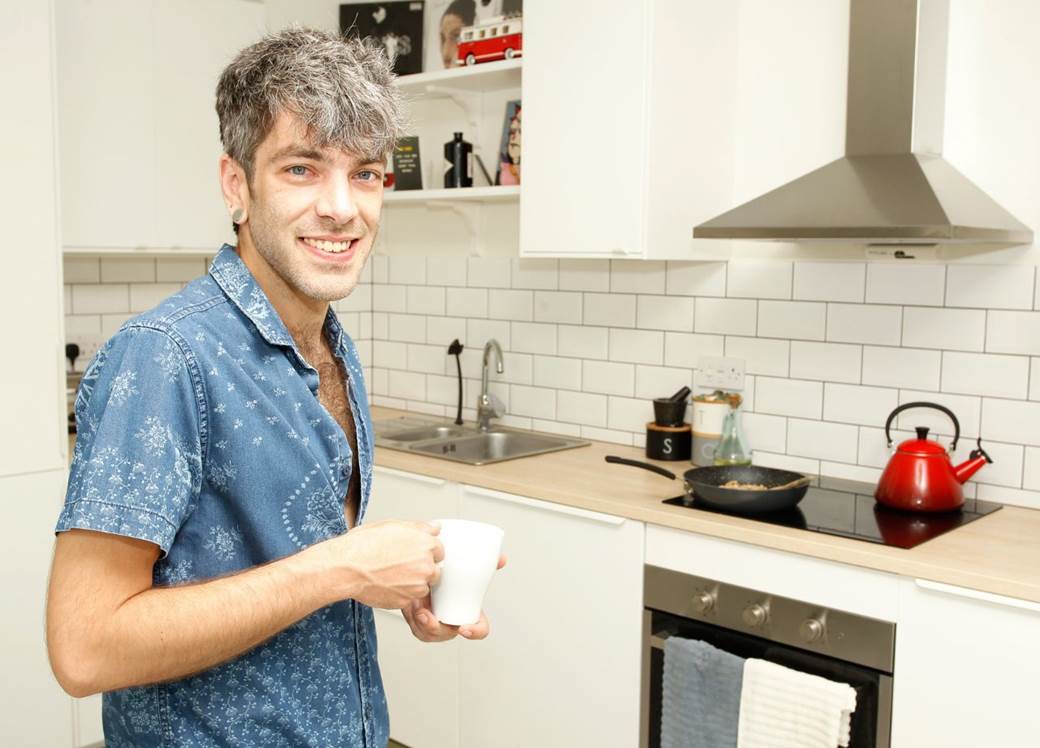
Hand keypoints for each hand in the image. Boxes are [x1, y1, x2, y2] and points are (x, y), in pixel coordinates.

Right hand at [314, 520, 443, 608]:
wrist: (346, 568)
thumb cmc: (363, 545)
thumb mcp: (392, 525)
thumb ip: (419, 527)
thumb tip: (434, 527)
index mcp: (425, 543)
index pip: (439, 550)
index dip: (426, 552)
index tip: (415, 554)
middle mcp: (425, 564)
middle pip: (434, 570)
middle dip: (422, 569)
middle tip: (401, 566)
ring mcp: (417, 584)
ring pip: (423, 586)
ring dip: (413, 583)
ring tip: (391, 575)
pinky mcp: (407, 600)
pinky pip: (410, 598)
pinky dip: (402, 594)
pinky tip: (387, 584)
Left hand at [401, 554, 506, 641]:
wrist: (424, 570)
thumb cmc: (449, 573)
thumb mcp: (464, 568)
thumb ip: (485, 562)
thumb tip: (502, 558)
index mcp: (468, 612)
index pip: (479, 629)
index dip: (475, 632)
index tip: (464, 628)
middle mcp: (453, 620)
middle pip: (448, 634)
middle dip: (436, 629)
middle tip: (427, 615)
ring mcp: (436, 622)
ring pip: (429, 634)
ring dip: (421, 623)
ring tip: (416, 606)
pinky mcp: (419, 621)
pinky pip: (417, 628)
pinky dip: (412, 619)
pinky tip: (410, 606)